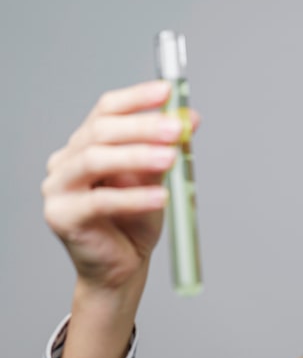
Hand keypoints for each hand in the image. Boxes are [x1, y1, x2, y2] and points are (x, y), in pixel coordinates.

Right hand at [42, 80, 199, 291]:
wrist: (124, 265)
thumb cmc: (137, 220)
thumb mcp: (156, 179)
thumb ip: (166, 149)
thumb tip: (189, 119)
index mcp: (86, 144)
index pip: (107, 109)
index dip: (137, 98)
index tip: (168, 91)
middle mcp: (66, 160)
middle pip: (101, 131)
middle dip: (143, 127)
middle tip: (176, 128)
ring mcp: (58, 188)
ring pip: (95, 160)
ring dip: (137, 156)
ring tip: (170, 158)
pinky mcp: (62, 216)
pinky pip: (99, 201)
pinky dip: (133, 197)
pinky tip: (161, 197)